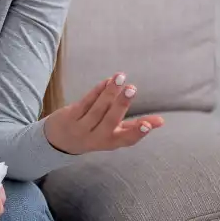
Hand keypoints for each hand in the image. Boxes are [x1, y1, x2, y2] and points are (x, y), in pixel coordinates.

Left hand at [43, 73, 165, 155]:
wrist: (58, 140)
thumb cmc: (93, 134)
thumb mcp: (113, 134)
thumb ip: (136, 127)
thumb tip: (161, 121)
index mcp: (110, 142)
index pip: (126, 140)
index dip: (138, 133)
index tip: (148, 124)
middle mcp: (95, 137)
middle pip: (110, 121)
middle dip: (121, 104)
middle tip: (132, 89)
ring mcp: (80, 127)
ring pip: (97, 109)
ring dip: (109, 92)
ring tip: (120, 78)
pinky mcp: (68, 116)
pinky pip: (84, 102)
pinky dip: (96, 91)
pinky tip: (106, 81)